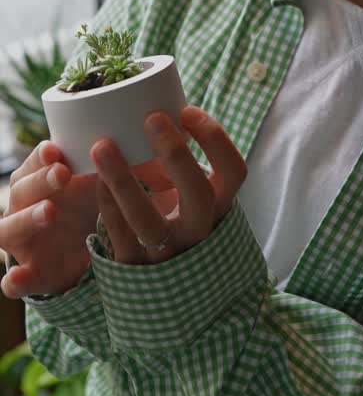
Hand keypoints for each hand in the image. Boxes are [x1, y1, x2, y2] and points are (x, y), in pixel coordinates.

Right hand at [0, 141, 174, 297]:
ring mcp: (25, 241)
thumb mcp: (111, 184)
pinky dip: (16, 280)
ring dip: (27, 219)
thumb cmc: (95, 204)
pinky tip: (18, 278)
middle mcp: (28, 206)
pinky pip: (16, 281)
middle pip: (23, 190)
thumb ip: (131, 167)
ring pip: (10, 229)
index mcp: (45, 179)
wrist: (80, 251)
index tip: (59, 150)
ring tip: (50, 211)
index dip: (43, 155)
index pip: (36, 162)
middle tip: (64, 173)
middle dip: (41, 180)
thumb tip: (167, 145)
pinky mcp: (33, 274)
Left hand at [91, 106, 246, 263]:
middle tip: (151, 118)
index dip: (214, 138)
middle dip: (174, 152)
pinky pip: (117, 232)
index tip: (187, 111)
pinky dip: (106, 202)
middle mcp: (200, 231)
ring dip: (122, 178)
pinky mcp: (135, 267)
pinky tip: (97, 178)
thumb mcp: (193, 195)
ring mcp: (169, 253)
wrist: (167, 285)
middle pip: (196, 192)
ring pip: (146, 218)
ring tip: (102, 145)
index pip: (233, 170)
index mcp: (219, 206)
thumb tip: (156, 110)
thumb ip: (182, 163)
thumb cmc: (177, 218)